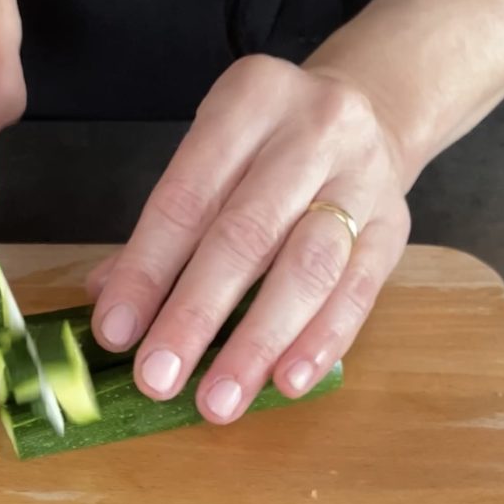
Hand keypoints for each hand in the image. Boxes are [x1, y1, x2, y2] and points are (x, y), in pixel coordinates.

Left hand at [88, 55, 412, 422]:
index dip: (146, 270)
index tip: (116, 333)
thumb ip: (164, 226)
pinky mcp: (396, 225)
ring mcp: (363, 178)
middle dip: (195, 316)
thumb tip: (107, 299)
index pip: (186, 198)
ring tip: (219, 401)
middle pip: (245, 236)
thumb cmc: (270, 149)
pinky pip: (358, 292)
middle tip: (157, 379)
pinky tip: (286, 383)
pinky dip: (320, 342)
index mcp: (248, 102)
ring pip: (307, 269)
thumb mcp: (215, 158)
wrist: (373, 115)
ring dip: (257, 344)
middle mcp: (312, 132)